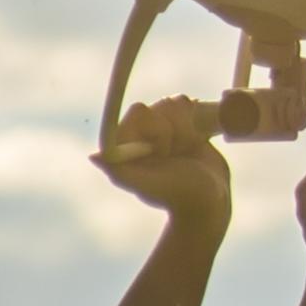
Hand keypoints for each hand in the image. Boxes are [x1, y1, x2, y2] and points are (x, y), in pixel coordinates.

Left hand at [95, 95, 234, 235]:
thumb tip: (94, 156)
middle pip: (160, 106)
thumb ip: (121, 171)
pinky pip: (188, 105)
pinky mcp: (181, 124)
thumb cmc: (178, 195)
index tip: (164, 152)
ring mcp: (162, 127)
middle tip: (174, 156)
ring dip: (187, 129)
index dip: (156, 127)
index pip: (140, 112)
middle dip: (174, 130)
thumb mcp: (149, 185)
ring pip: (175, 104)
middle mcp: (141, 133)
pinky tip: (196, 143)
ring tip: (186, 152)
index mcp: (126, 144)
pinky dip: (197, 122)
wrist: (211, 200)